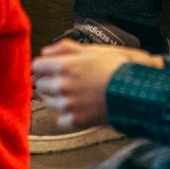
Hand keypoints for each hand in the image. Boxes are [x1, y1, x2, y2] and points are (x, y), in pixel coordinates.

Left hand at [32, 39, 163, 130]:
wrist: (132, 91)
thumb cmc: (115, 69)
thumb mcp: (92, 50)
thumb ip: (65, 48)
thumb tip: (46, 51)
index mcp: (65, 66)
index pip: (37, 66)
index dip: (44, 65)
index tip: (48, 67)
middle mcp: (63, 86)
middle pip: (41, 84)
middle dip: (49, 80)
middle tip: (64, 78)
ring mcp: (67, 105)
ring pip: (48, 102)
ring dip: (56, 97)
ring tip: (74, 91)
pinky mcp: (74, 121)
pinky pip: (59, 118)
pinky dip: (66, 114)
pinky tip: (77, 105)